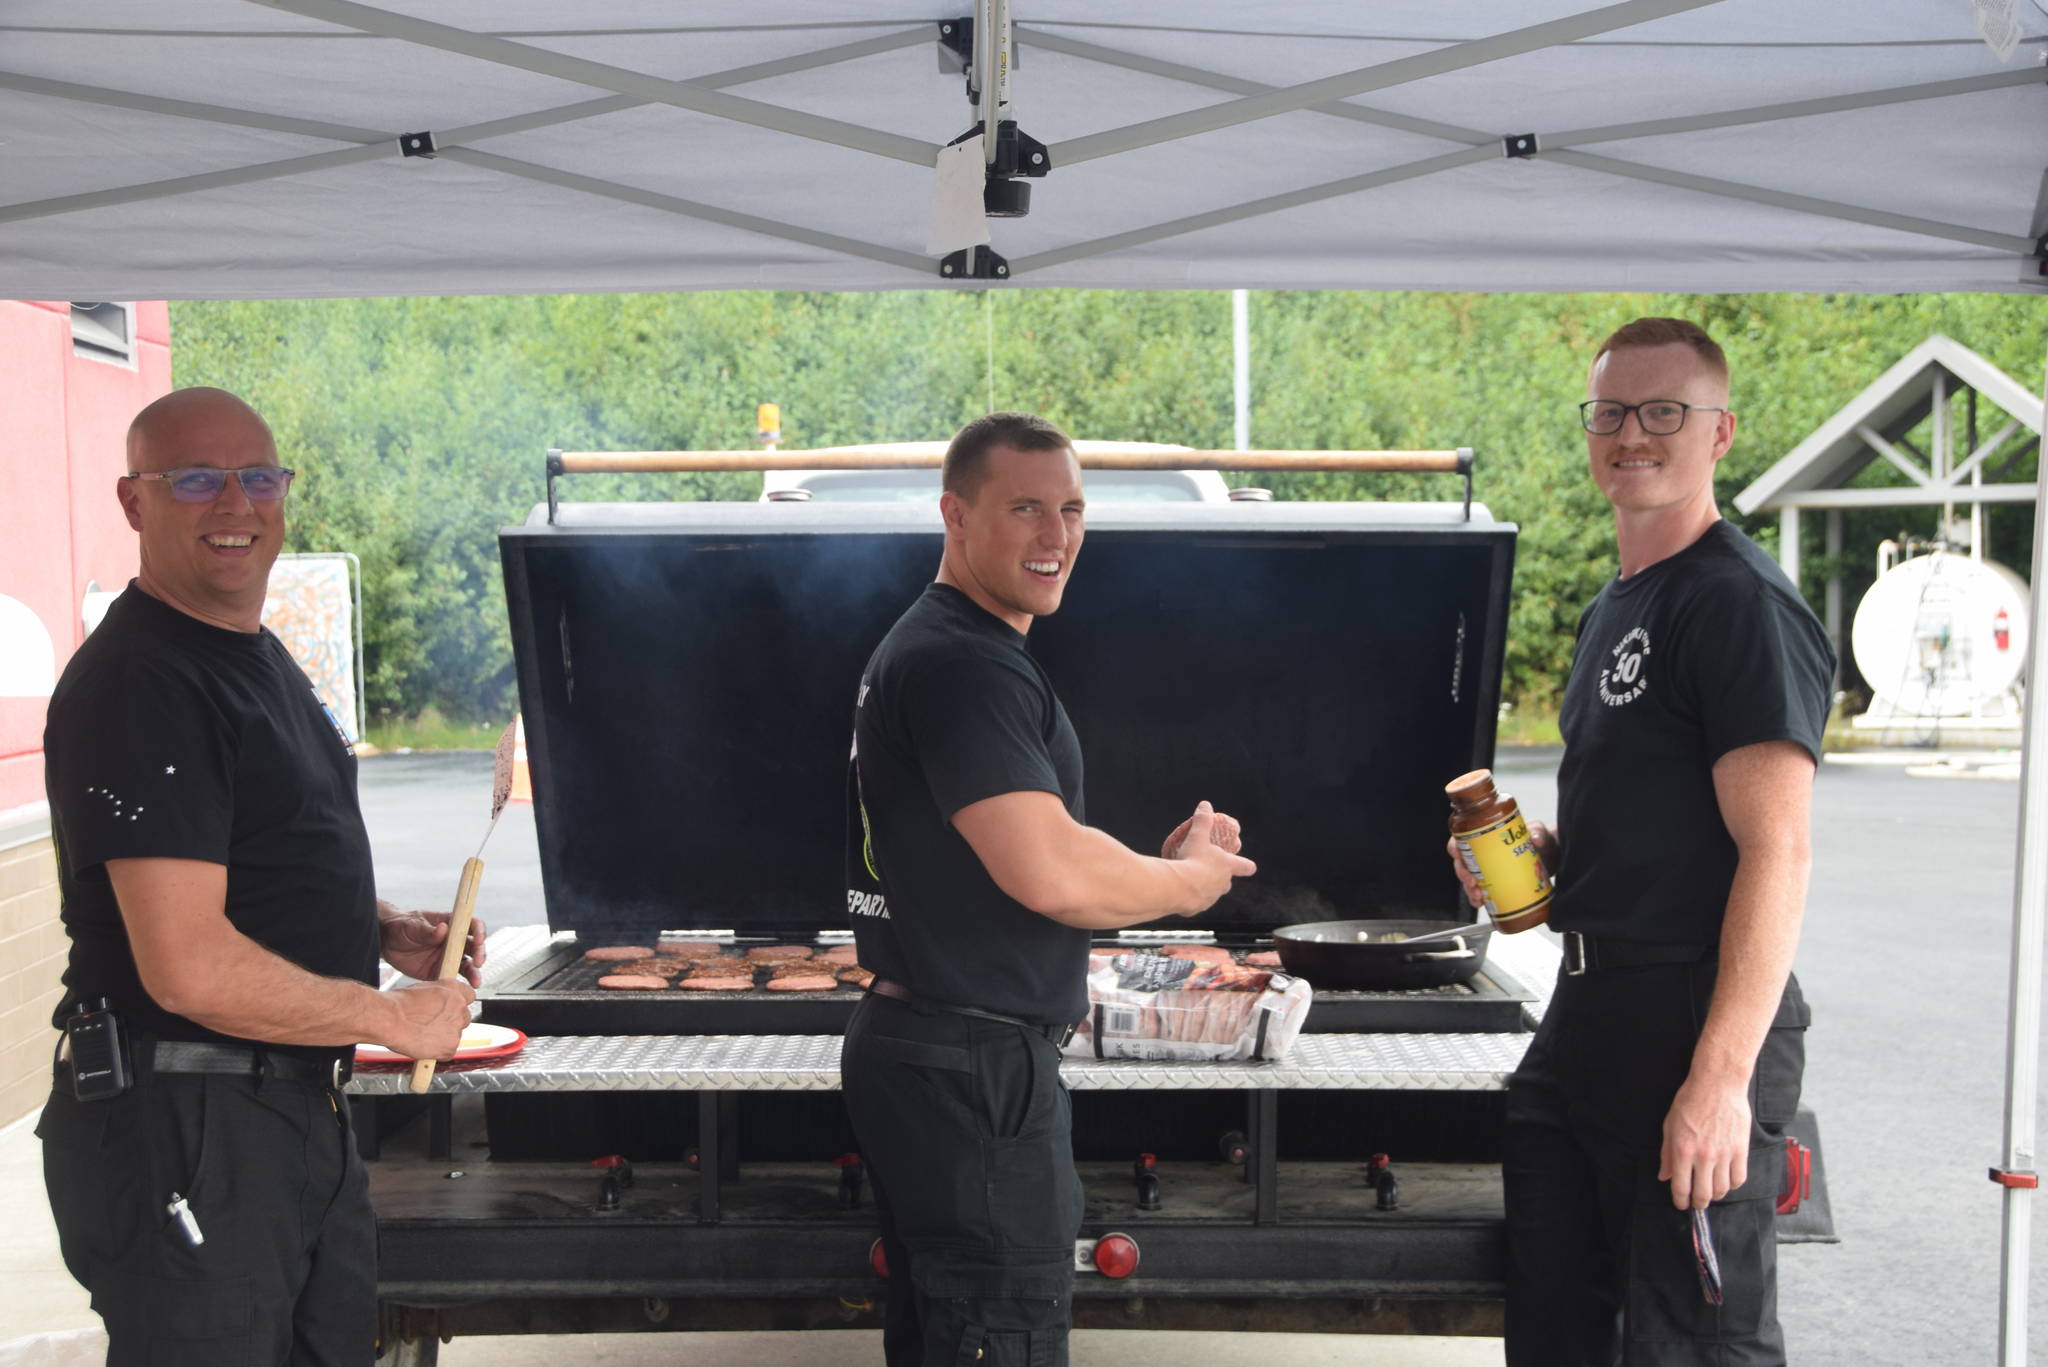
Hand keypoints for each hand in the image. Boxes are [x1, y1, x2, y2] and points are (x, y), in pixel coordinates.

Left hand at [380, 908, 488, 987]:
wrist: (385, 942)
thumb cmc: (400, 926)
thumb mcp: (412, 925)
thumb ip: (427, 930)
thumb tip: (443, 929)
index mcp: (450, 925)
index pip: (472, 925)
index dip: (479, 931)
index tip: (478, 939)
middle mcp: (452, 941)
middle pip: (474, 947)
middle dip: (480, 954)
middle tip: (478, 962)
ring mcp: (447, 957)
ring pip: (467, 965)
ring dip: (474, 973)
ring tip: (476, 982)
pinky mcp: (438, 971)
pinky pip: (451, 979)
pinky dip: (457, 985)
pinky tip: (459, 990)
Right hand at [380, 978, 476, 1060]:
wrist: (390, 1019)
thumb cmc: (400, 1004)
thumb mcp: (424, 989)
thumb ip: (440, 995)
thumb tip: (442, 1002)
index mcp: (454, 989)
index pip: (469, 996)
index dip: (457, 1005)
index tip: (451, 1010)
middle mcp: (459, 1007)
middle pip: (464, 1017)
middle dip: (452, 1022)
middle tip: (433, 1025)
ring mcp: (456, 1027)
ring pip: (456, 1034)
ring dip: (445, 1036)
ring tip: (424, 1035)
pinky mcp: (450, 1046)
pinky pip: (449, 1051)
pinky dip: (439, 1052)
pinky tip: (425, 1045)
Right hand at [1164, 801, 1256, 914]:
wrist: (1179, 887)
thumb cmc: (1192, 860)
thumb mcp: (1197, 837)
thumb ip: (1203, 821)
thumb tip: (1205, 805)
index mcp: (1227, 867)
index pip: (1244, 866)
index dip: (1247, 866)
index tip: (1250, 867)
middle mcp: (1222, 884)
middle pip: (1227, 883)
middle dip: (1221, 878)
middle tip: (1209, 871)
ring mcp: (1211, 898)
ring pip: (1212, 894)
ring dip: (1205, 888)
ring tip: (1191, 881)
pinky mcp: (1198, 908)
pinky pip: (1196, 903)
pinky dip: (1191, 898)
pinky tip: (1181, 893)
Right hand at [1446, 819, 1555, 908]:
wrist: (1551, 855)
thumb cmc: (1539, 838)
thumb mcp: (1538, 831)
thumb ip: (1537, 831)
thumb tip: (1536, 839)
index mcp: (1485, 836)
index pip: (1462, 839)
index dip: (1455, 847)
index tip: (1458, 854)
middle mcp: (1483, 854)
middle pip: (1462, 863)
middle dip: (1463, 874)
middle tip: (1472, 881)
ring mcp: (1488, 870)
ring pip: (1468, 880)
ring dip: (1469, 889)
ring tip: (1479, 896)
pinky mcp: (1496, 884)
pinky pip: (1480, 892)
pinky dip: (1477, 899)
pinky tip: (1481, 903)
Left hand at [1660, 1074, 1752, 1209]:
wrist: (1717, 1084)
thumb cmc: (1690, 1101)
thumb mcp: (1670, 1125)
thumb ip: (1667, 1154)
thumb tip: (1664, 1177)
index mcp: (1683, 1150)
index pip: (1681, 1187)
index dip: (1680, 1201)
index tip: (1681, 1204)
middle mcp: (1704, 1156)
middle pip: (1704, 1194)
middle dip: (1698, 1203)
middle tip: (1697, 1203)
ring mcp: (1724, 1154)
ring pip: (1722, 1189)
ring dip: (1716, 1195)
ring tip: (1711, 1192)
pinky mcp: (1741, 1150)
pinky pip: (1739, 1178)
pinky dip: (1732, 1185)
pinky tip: (1726, 1181)